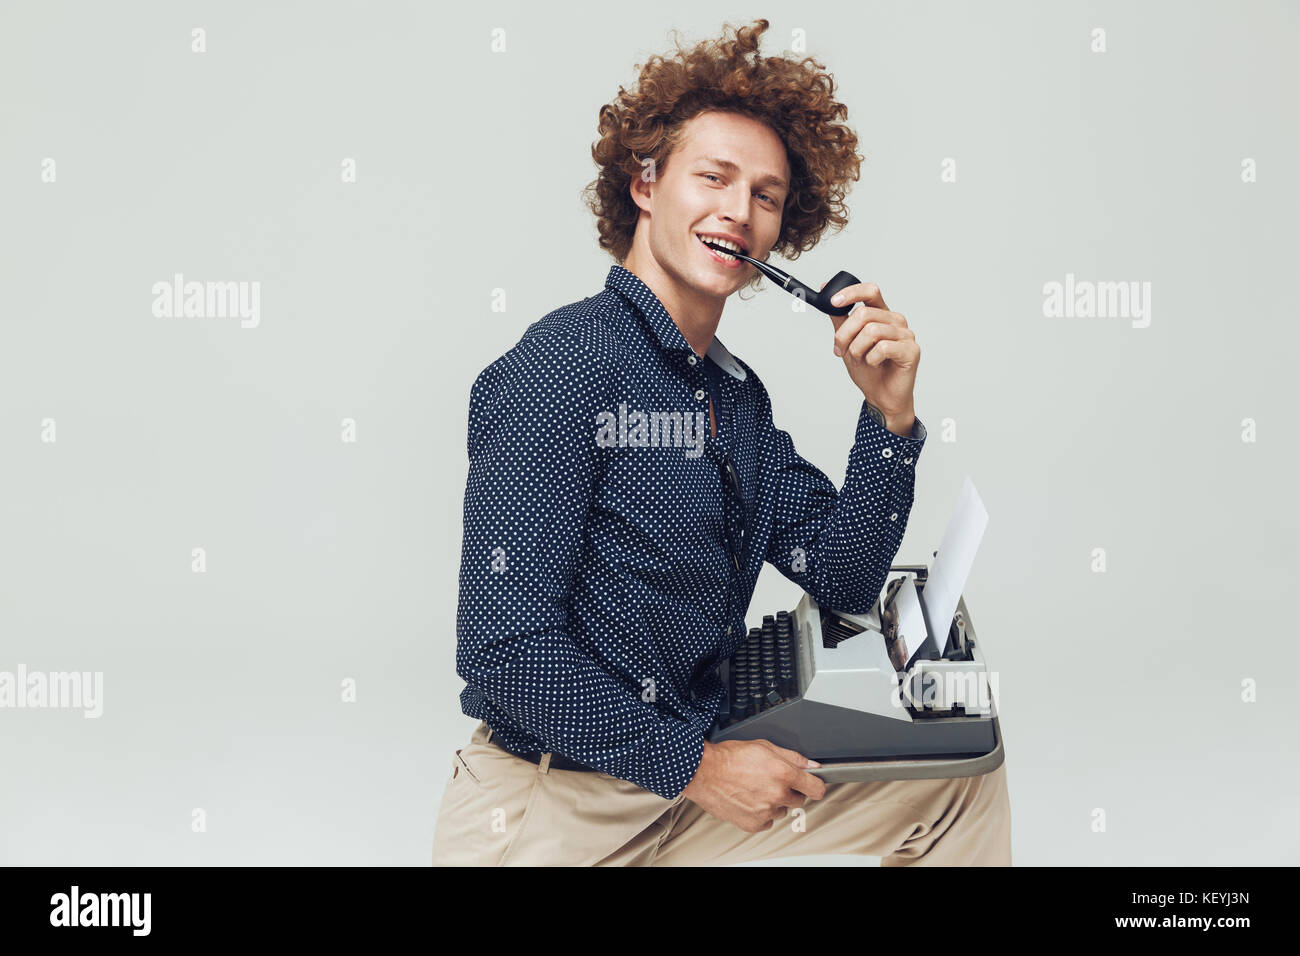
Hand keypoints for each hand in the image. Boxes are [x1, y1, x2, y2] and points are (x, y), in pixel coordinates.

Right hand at [681, 738, 826, 832]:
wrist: (703, 772)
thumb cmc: (729, 757)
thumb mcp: (764, 746)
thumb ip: (792, 757)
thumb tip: (812, 765)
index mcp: (783, 774)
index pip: (816, 788)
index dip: (815, 785)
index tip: (812, 785)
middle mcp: (777, 795)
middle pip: (799, 800)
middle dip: (789, 791)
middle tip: (772, 781)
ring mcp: (765, 812)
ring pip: (781, 811)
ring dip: (774, 803)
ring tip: (755, 789)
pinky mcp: (754, 824)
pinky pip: (767, 822)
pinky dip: (761, 814)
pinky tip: (749, 800)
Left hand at [824, 281, 919, 419]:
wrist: (881, 396)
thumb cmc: (868, 370)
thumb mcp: (848, 341)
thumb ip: (840, 319)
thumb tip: (826, 291)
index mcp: (882, 314)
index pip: (870, 291)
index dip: (851, 293)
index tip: (834, 301)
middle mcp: (896, 320)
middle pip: (864, 313)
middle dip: (845, 334)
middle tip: (841, 350)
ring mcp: (906, 335)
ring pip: (871, 331)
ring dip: (857, 350)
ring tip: (859, 360)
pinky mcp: (911, 350)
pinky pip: (883, 348)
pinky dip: (871, 359)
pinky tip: (874, 365)